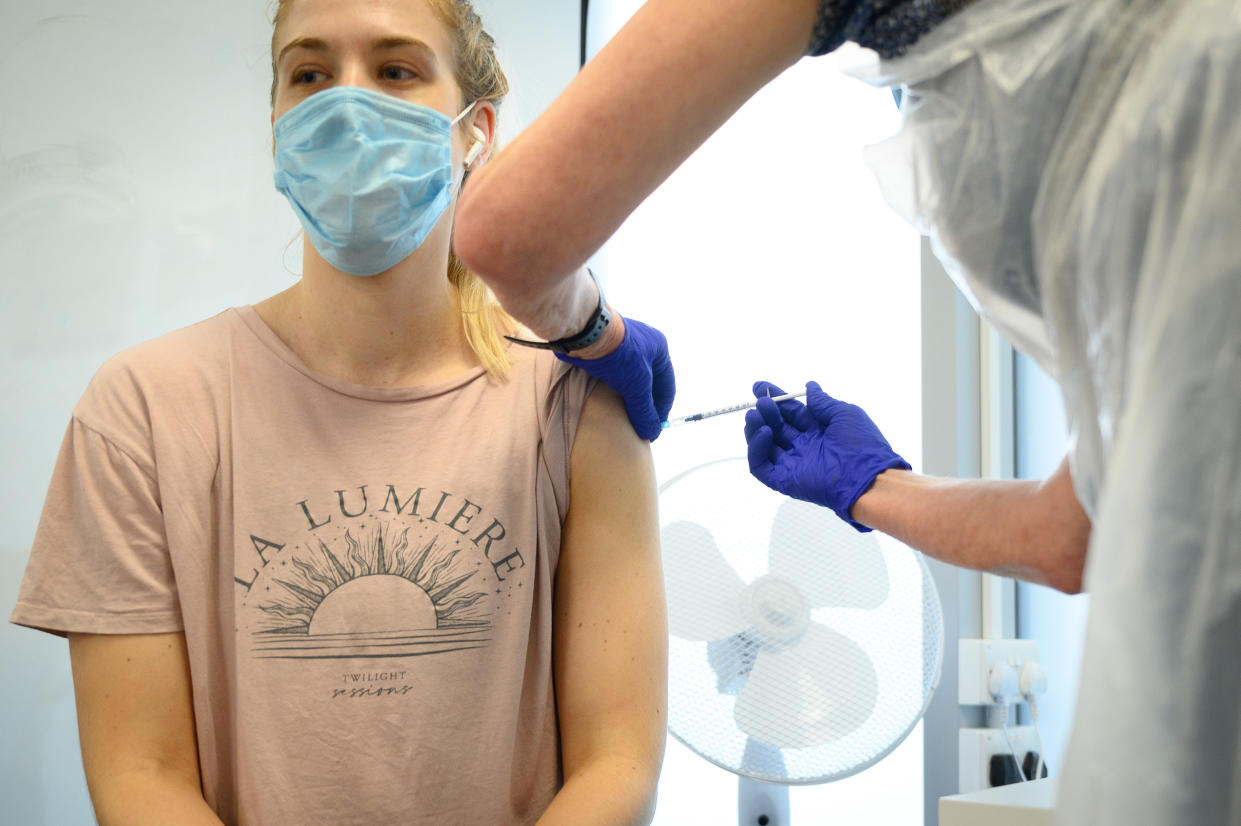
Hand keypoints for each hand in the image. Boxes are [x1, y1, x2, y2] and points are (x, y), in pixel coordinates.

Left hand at [558, 317, 674, 440]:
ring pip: (630, 378)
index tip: (653, 429)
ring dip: (627, 397)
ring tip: (622, 416)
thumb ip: (645, 411)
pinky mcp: (604, 348)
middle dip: (644, 404)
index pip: (666, 386)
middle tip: (638, 425)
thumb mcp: (637, 386)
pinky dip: (613, 388)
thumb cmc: (618, 355)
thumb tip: (652, 432)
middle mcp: (643, 343)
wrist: (584, 332)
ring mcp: (623, 344)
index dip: (661, 410)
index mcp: (658, 347)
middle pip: (648, 383)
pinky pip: (613, 373)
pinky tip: (607, 400)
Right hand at [744, 380, 909, 530]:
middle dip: (766, 411)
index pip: (792, 412)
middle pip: (777, 426)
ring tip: (755, 414)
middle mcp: (804, 446)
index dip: (777, 398)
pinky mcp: (783, 479)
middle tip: (761, 401)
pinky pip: (761, 465)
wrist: (867, 478)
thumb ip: (823, 402)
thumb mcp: (844, 414)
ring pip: (764, 445)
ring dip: (756, 428)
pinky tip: (764, 432)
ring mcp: (793, 463)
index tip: (760, 385)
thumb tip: (810, 387)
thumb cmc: (862, 444)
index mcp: (819, 431)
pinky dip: (756, 448)